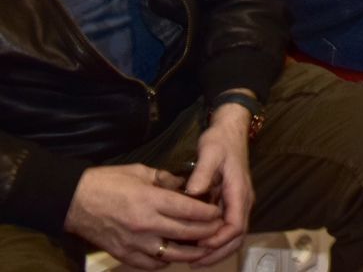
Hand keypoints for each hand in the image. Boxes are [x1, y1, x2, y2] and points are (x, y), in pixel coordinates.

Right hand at [64, 163, 224, 267]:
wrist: (73, 201)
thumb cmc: (107, 182)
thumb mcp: (140, 172)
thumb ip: (166, 180)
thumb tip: (187, 187)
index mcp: (150, 200)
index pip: (189, 210)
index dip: (208, 213)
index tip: (218, 212)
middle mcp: (145, 224)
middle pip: (186, 232)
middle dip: (206, 232)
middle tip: (218, 229)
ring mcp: (134, 242)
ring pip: (172, 254)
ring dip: (191, 252)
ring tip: (203, 248)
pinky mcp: (123, 254)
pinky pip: (151, 264)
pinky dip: (165, 261)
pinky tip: (173, 255)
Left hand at [184, 105, 254, 263]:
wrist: (231, 130)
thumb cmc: (220, 141)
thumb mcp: (210, 152)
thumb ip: (202, 173)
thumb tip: (192, 193)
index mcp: (239, 191)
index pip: (235, 224)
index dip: (219, 239)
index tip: (199, 245)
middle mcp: (243, 200)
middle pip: (238, 236)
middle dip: (218, 252)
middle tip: (195, 263)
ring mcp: (239, 202)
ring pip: (235, 235)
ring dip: (218, 250)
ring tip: (195, 260)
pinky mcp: (233, 202)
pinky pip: (229, 227)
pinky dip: (217, 241)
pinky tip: (198, 245)